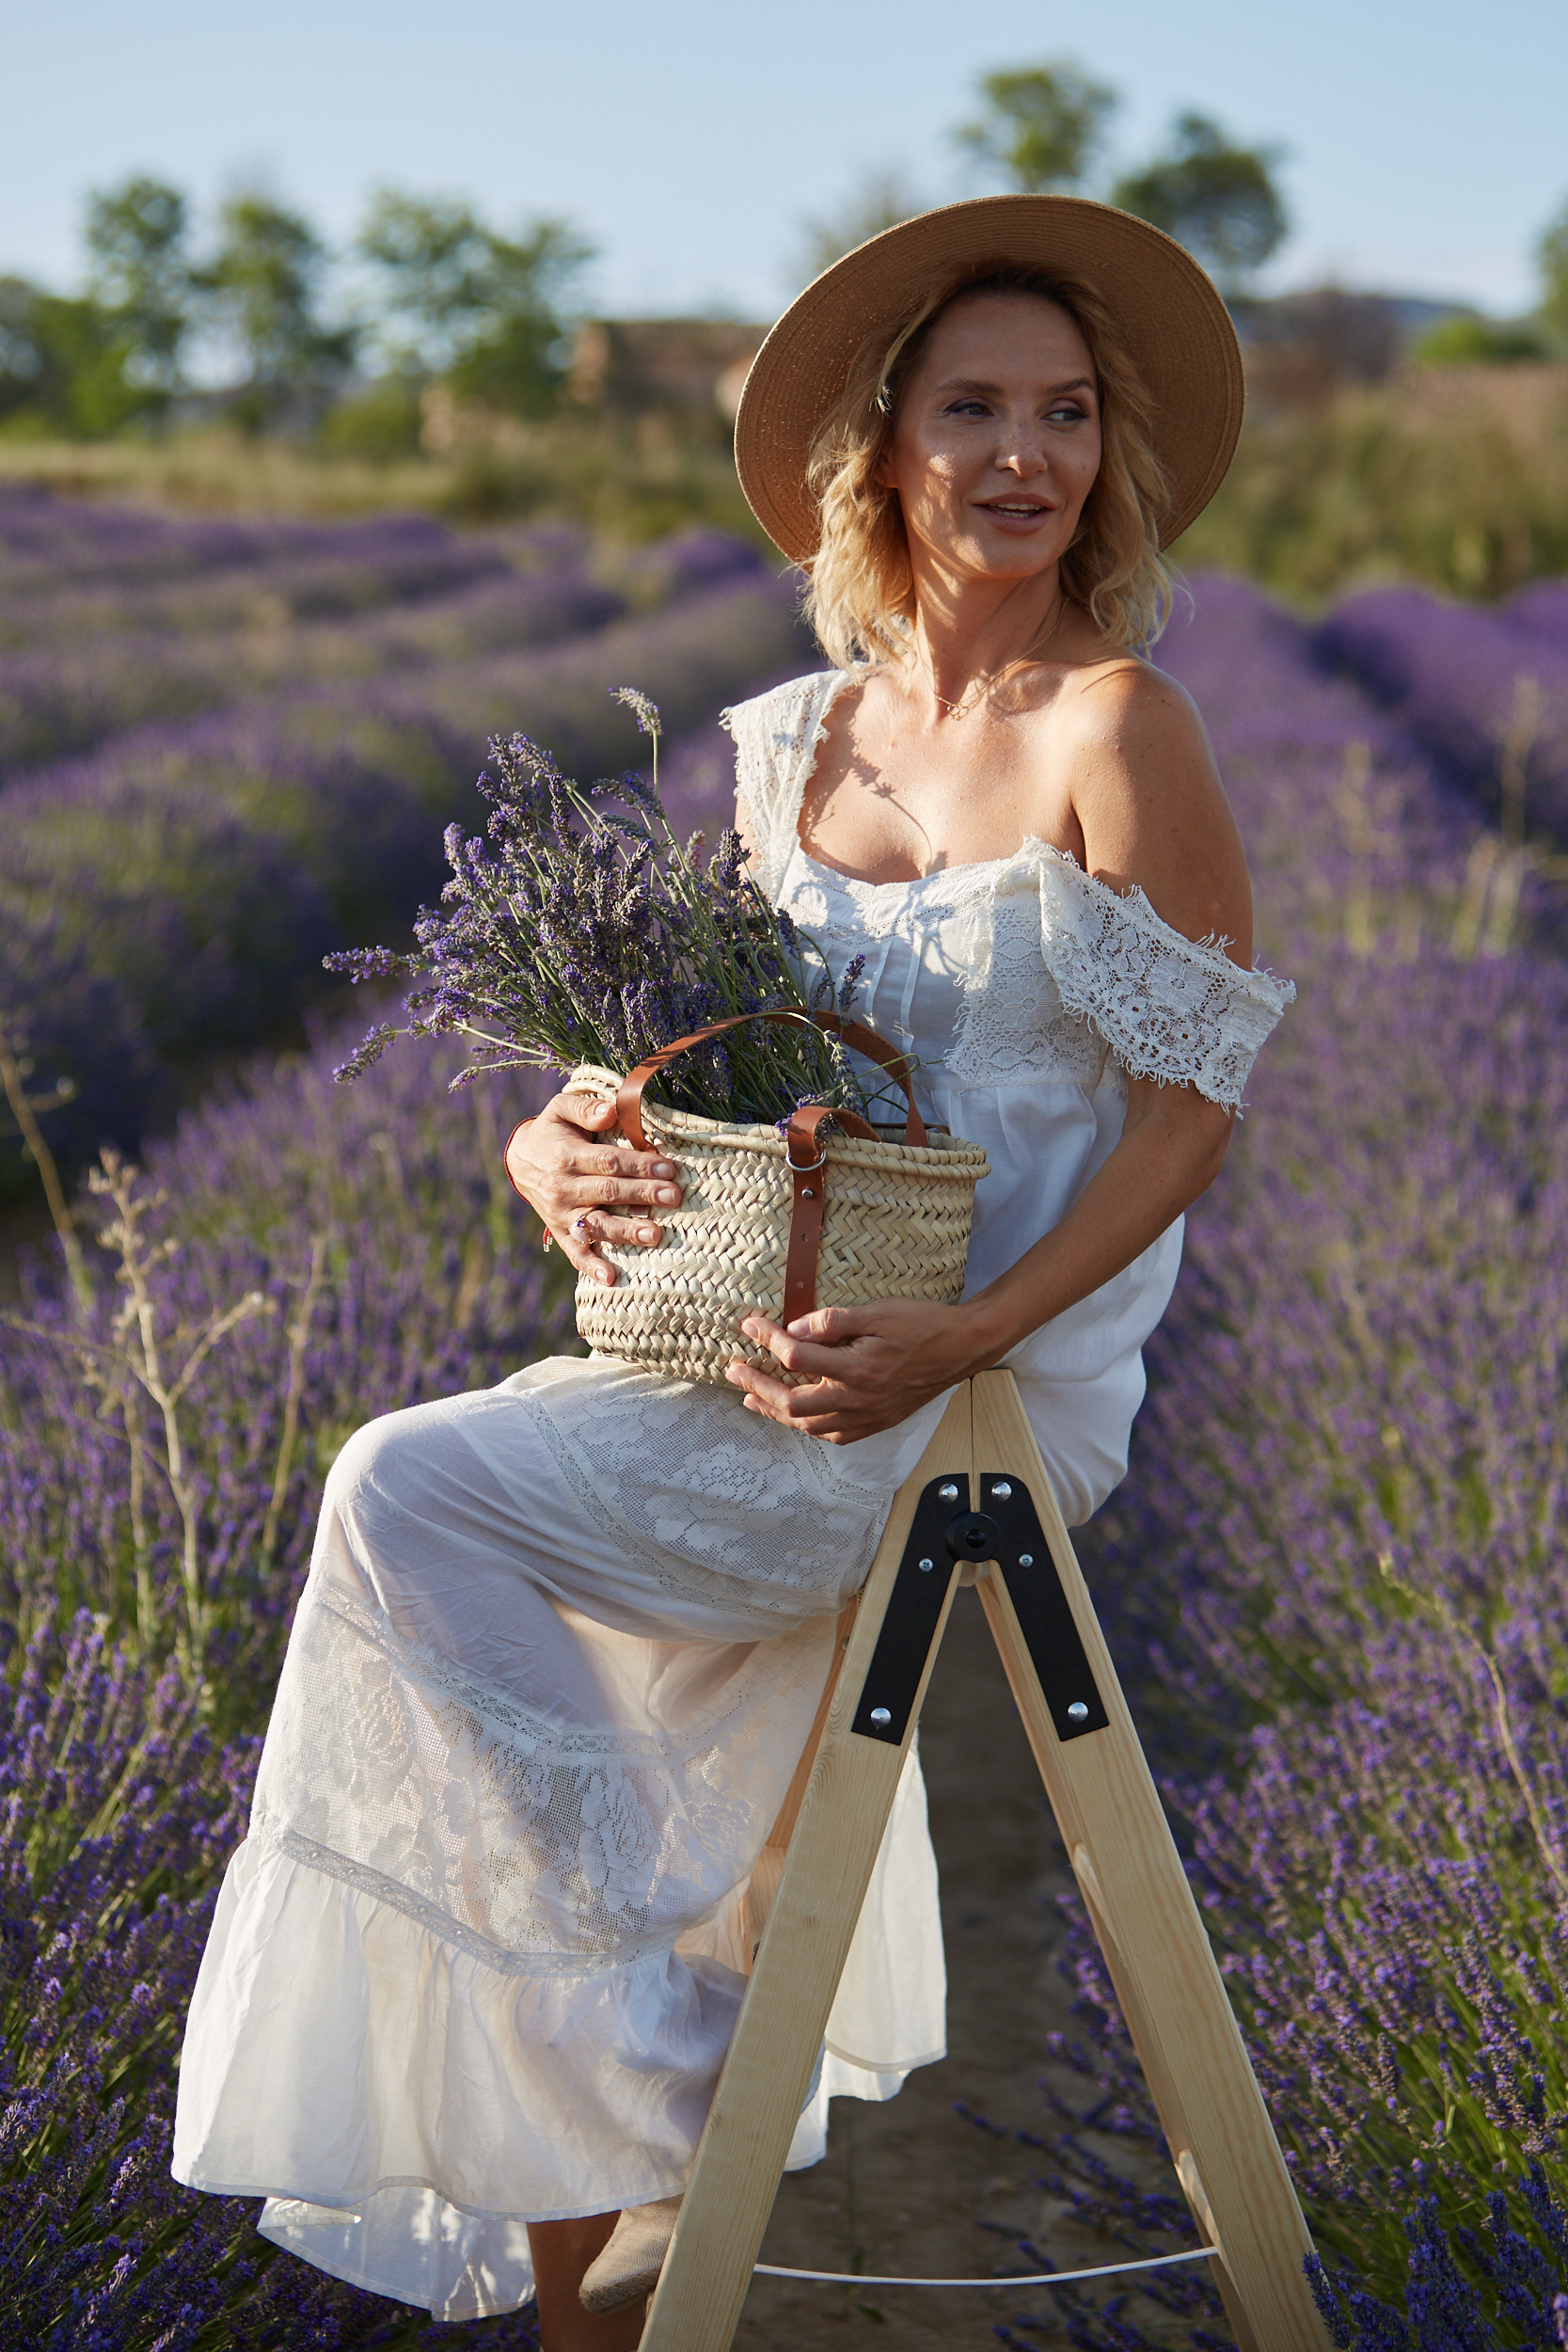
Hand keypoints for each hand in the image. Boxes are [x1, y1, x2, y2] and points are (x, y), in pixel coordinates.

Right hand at [504, 1086, 681, 1286]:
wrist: (521, 1160)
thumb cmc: (553, 1131)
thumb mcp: (561, 1109)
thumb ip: (586, 1108)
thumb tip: (611, 1112)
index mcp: (567, 1156)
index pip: (608, 1162)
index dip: (638, 1166)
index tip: (668, 1168)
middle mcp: (563, 1188)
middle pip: (608, 1193)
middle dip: (643, 1194)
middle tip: (674, 1196)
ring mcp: (562, 1214)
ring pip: (597, 1225)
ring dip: (626, 1232)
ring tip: (655, 1235)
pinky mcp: (561, 1232)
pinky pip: (576, 1252)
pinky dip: (591, 1266)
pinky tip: (611, 1278)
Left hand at [725, 1298, 990, 1444]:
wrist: (962, 1349)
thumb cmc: (923, 1324)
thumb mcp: (878, 1310)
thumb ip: (833, 1321)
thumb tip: (795, 1328)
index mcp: (859, 1369)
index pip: (798, 1359)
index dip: (769, 1340)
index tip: (751, 1324)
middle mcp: (860, 1399)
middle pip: (793, 1403)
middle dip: (757, 1386)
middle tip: (733, 1371)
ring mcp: (868, 1416)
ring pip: (810, 1426)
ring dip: (775, 1411)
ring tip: (750, 1398)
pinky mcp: (877, 1423)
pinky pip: (833, 1435)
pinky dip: (807, 1427)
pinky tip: (794, 1417)